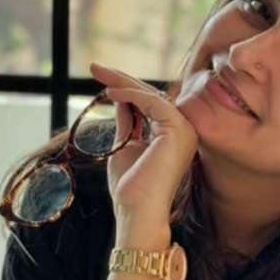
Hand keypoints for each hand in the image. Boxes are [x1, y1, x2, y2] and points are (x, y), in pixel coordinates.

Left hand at [89, 62, 198, 232]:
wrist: (137, 212)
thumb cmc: (130, 189)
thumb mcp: (124, 147)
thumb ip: (126, 123)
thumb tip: (120, 98)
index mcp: (173, 136)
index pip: (149, 104)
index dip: (126, 89)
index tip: (101, 78)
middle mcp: (184, 130)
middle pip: (151, 95)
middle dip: (122, 79)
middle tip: (95, 67)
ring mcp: (184, 129)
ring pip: (152, 95)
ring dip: (123, 82)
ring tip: (98, 73)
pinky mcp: (178, 129)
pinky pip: (152, 102)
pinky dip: (130, 95)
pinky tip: (110, 92)